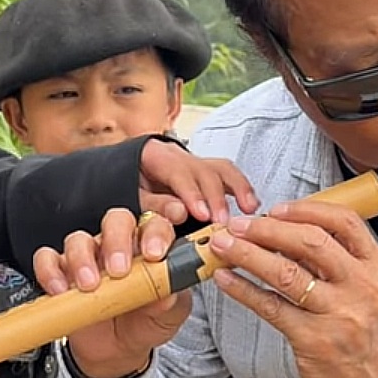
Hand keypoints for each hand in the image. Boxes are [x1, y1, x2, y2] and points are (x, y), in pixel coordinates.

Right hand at [32, 208, 191, 377]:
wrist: (118, 352)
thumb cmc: (147, 323)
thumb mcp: (169, 316)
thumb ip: (171, 301)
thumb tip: (168, 291)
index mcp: (149, 249)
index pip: (155, 225)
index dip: (155, 233)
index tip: (155, 254)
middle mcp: (118, 247)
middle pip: (115, 221)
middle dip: (116, 239)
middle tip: (119, 270)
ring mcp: (88, 258)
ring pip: (79, 239)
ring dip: (82, 258)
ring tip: (89, 286)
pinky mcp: (62, 273)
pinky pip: (48, 259)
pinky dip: (50, 271)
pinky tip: (61, 290)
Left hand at [137, 139, 259, 225]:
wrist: (126, 173)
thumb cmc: (127, 183)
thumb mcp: (130, 194)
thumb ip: (154, 203)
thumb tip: (179, 211)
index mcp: (156, 156)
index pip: (179, 172)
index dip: (192, 193)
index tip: (201, 214)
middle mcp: (180, 156)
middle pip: (205, 170)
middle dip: (216, 197)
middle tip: (220, 221)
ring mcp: (196, 163)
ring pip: (222, 168)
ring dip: (238, 188)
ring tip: (247, 209)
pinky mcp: (207, 174)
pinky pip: (228, 176)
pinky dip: (242, 189)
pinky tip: (250, 204)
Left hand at [209, 201, 377, 377]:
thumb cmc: (368, 339)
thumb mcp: (369, 292)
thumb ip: (336, 262)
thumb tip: (288, 234)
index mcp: (377, 269)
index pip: (344, 222)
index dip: (306, 210)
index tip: (276, 209)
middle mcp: (361, 287)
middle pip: (310, 242)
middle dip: (267, 229)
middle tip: (240, 225)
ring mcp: (338, 314)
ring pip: (285, 272)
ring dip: (247, 254)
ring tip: (224, 244)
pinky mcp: (314, 340)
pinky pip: (271, 306)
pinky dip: (244, 290)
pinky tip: (227, 279)